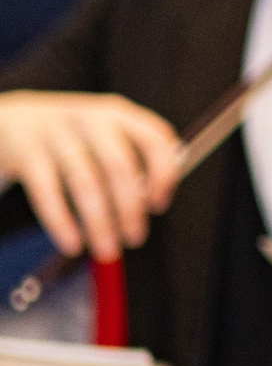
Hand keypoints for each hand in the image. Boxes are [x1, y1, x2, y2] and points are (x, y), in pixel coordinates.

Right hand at [0, 91, 179, 261]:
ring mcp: (57, 134)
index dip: (163, 174)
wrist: (14, 121)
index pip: (155, 139)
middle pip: (119, 167)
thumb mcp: (107, 135)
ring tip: (107, 250)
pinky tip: (72, 244)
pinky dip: (62, 223)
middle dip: (130, 209)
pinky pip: (47, 193)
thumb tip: (152, 205)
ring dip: (100, 222)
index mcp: (120, 115)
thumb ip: (134, 162)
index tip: (158, 206)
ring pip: (85, 183)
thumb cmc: (75, 138)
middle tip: (135, 239)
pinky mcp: (28, 153)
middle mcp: (91, 120)